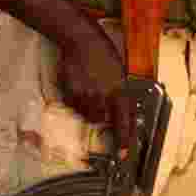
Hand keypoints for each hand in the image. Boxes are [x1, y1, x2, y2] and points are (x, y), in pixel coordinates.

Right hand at [56, 30, 136, 156]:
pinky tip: (79, 84)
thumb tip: (118, 115)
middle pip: (99, 120)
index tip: (124, 154)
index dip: (124, 140)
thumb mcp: (120, 75)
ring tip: (88, 87)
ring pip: (85, 114)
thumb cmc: (104, 55)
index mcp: (120, 91)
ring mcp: (85, 96)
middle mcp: (103, 97)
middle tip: (97, 99)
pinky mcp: (71, 94)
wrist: (82, 40)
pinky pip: (72, 106)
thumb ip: (120, 95)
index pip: (124, 122)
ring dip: (87, 107)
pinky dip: (75, 100)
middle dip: (99, 115)